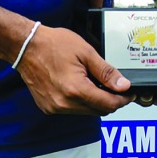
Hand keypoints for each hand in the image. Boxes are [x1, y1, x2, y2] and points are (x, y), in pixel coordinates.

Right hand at [14, 24, 132, 114]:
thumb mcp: (86, 52)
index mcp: (76, 89)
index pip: (108, 104)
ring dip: (96, 102)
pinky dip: (82, 102)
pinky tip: (82, 87)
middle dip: (111, 101)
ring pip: (86, 112)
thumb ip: (106, 72)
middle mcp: (65, 103)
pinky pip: (72, 110)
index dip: (122, 100)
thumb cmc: (53, 45)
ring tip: (99, 84)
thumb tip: (123, 85)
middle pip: (99, 111)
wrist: (26, 46)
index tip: (129, 94)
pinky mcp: (48, 107)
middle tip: (118, 88)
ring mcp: (55, 108)